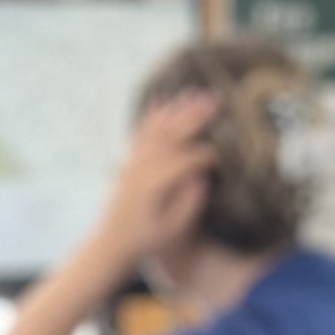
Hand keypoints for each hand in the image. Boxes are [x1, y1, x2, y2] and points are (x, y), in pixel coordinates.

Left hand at [90, 92, 217, 267]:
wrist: (112, 241)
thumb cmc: (146, 239)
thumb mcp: (173, 228)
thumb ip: (190, 202)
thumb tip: (201, 176)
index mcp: (155, 183)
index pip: (187, 159)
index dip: (207, 154)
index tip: (223, 154)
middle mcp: (143, 166)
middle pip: (173, 134)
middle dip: (196, 116)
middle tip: (217, 99)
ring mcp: (134, 160)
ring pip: (158, 128)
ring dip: (179, 109)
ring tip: (196, 92)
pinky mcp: (130, 160)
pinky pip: (142, 131)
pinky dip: (154, 114)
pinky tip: (163, 99)